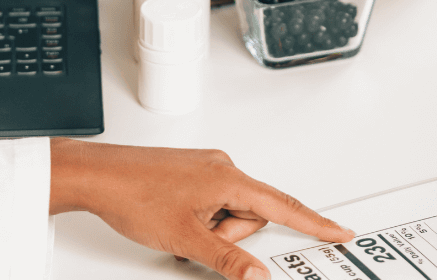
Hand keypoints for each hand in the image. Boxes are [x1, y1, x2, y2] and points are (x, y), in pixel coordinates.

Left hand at [50, 139, 353, 279]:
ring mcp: (205, 169)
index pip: (284, 206)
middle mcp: (222, 167)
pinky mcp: (190, 173)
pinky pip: (212, 202)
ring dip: (213, 229)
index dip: (315, 222)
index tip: (339, 231)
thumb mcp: (186, 238)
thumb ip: (228, 259)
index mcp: (230, 178)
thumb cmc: (134, 194)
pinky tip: (175, 222)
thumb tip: (257, 274)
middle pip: (252, 214)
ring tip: (180, 231)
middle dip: (231, 236)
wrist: (97, 176)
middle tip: (199, 242)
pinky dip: (201, 219)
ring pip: (229, 211)